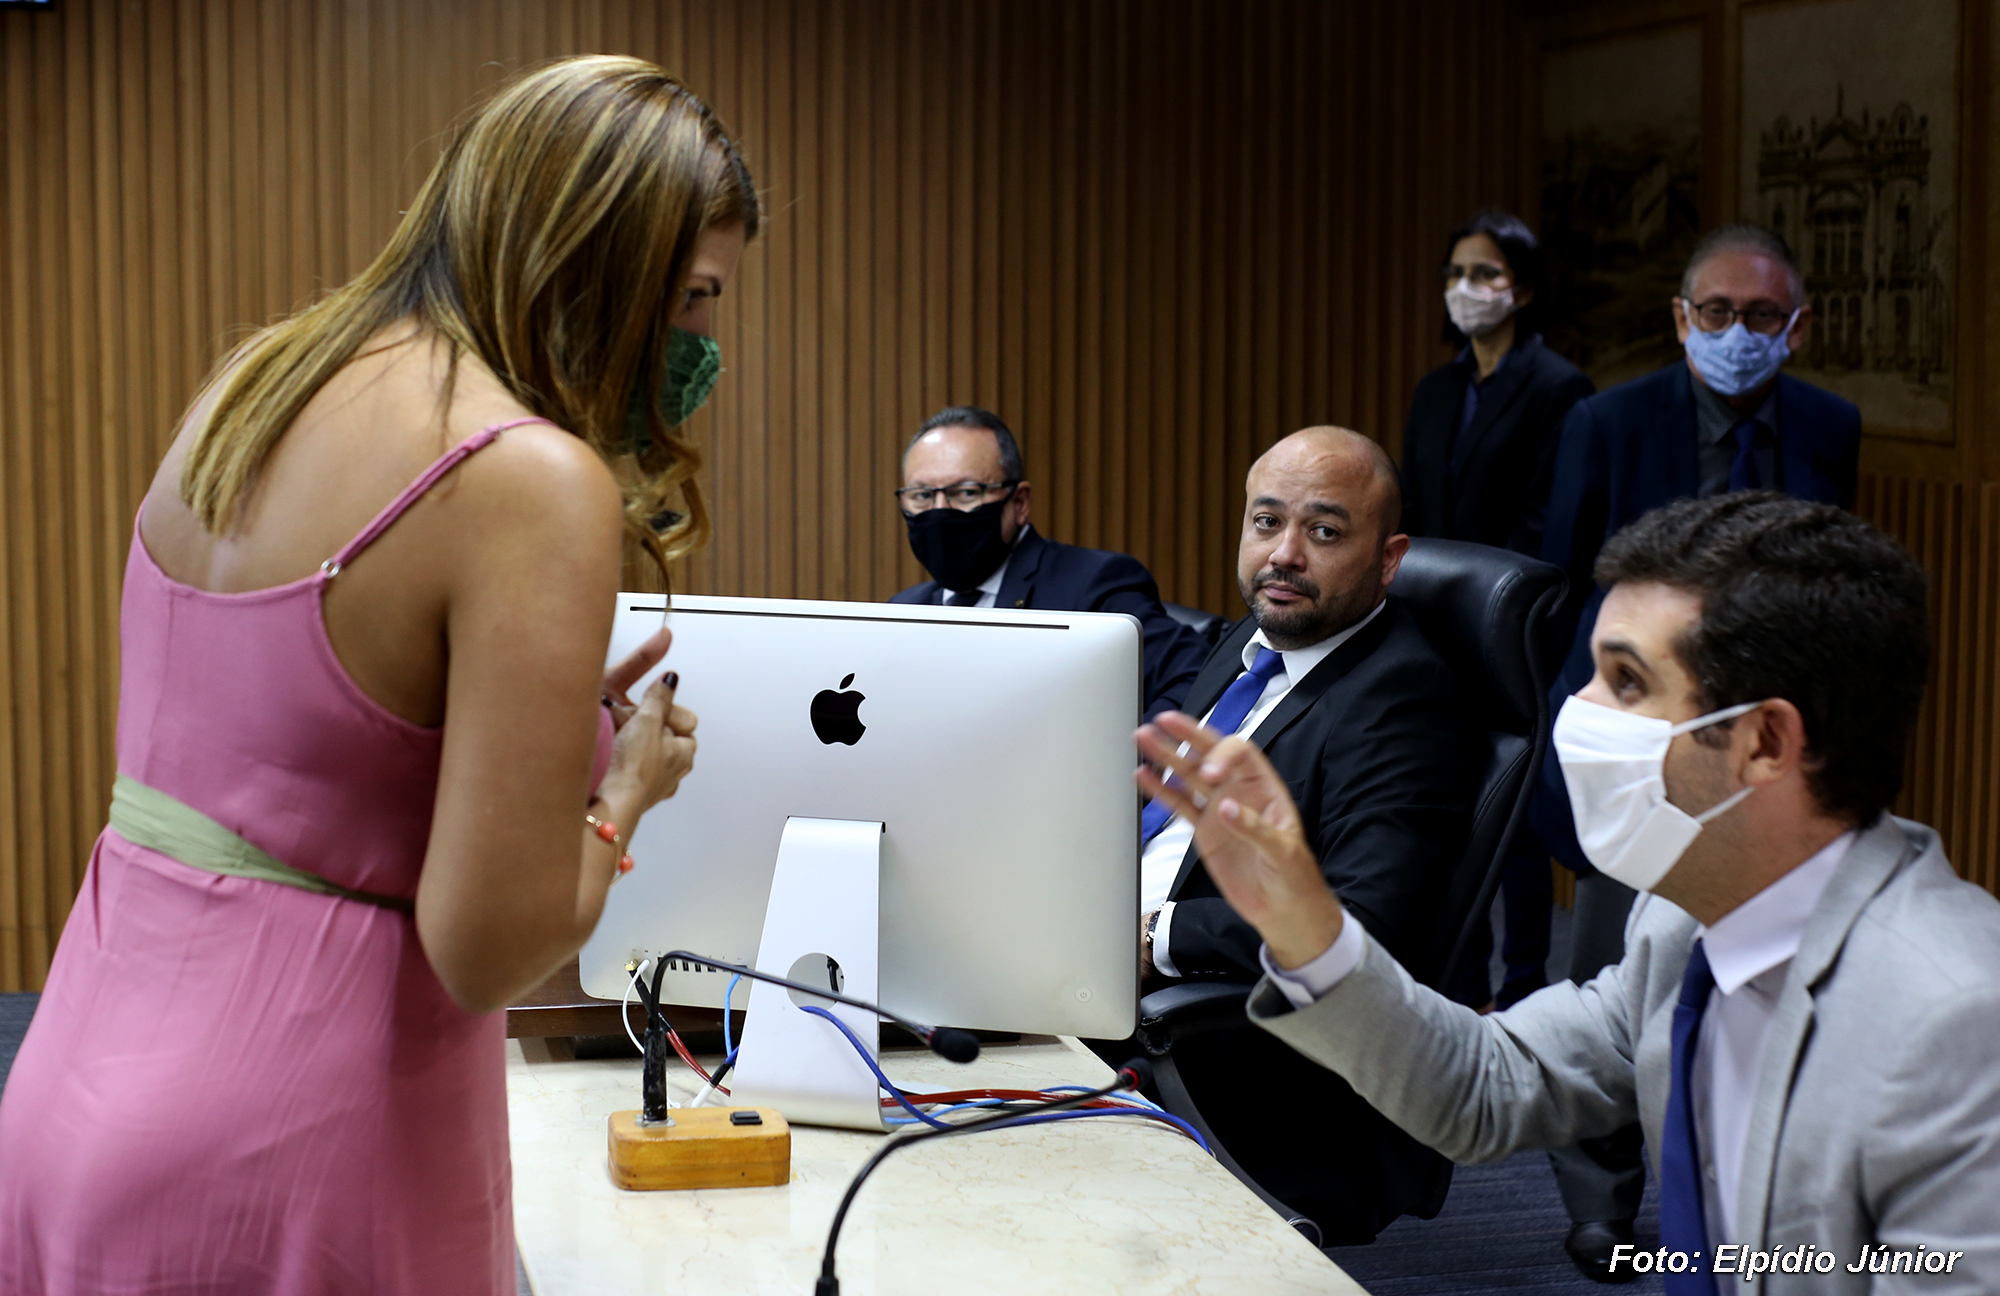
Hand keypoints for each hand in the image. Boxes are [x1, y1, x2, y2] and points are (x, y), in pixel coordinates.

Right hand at [602, 643, 697, 816]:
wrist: (612, 805)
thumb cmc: (634, 763)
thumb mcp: (647, 720)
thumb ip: (659, 698)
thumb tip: (671, 679)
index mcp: (685, 753)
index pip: (685, 723)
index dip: (665, 712)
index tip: (646, 710)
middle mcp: (675, 772)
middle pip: (661, 737)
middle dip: (643, 726)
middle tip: (625, 721)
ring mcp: (656, 787)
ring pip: (643, 753)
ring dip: (629, 742)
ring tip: (612, 737)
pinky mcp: (634, 796)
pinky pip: (629, 770)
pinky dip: (619, 760)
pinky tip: (606, 756)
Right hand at [1134, 712, 1343, 970]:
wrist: (1282, 909)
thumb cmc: (1294, 877)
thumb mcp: (1283, 852)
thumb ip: (1255, 829)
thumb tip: (1225, 808)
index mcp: (1265, 788)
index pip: (1241, 755)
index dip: (1222, 756)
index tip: (1207, 774)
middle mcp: (1240, 792)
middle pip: (1210, 754)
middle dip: (1187, 737)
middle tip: (1163, 721)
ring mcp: (1219, 809)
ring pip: (1189, 775)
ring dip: (1167, 757)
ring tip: (1142, 738)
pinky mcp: (1204, 830)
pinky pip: (1180, 804)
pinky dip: (1161, 790)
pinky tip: (1144, 776)